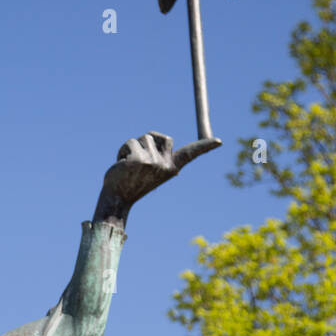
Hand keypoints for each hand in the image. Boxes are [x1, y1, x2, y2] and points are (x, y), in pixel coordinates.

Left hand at [95, 132, 219, 217]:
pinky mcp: (138, 160)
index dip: (205, 146)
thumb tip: (169, 141)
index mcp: (171, 168)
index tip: (219, 141)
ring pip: (144, 137)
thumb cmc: (132, 182)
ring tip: (128, 165)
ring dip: (133, 147)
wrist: (116, 199)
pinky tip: (121, 165)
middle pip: (162, 136)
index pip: (190, 154)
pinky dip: (122, 150)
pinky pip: (131, 142)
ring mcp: (153, 163)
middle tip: (139, 160)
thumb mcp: (151, 169)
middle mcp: (165, 166)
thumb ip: (160, 156)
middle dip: (149, 141)